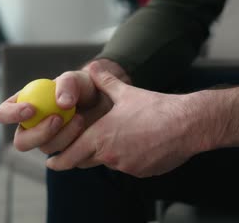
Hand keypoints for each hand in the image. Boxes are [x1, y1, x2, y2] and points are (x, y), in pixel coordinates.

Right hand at [0, 59, 129, 153]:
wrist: (105, 102)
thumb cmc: (85, 87)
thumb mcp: (78, 78)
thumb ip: (68, 84)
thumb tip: (61, 103)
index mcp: (23, 106)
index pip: (4, 113)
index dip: (12, 114)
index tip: (31, 109)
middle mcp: (31, 127)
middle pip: (21, 142)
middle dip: (38, 133)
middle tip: (57, 119)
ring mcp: (48, 142)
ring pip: (45, 149)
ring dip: (63, 136)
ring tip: (81, 118)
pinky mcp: (65, 153)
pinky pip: (66, 157)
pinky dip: (77, 144)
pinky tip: (88, 130)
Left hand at [46, 62, 208, 177]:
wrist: (186, 124)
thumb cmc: (155, 107)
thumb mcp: (127, 92)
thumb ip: (106, 81)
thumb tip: (93, 67)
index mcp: (101, 136)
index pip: (69, 156)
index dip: (58, 160)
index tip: (52, 161)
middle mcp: (110, 155)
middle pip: (84, 162)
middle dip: (79, 157)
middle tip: (77, 151)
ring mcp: (126, 166)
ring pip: (108, 163)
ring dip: (106, 154)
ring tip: (117, 139)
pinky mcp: (141, 172)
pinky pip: (128, 167)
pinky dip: (127, 158)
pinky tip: (139, 144)